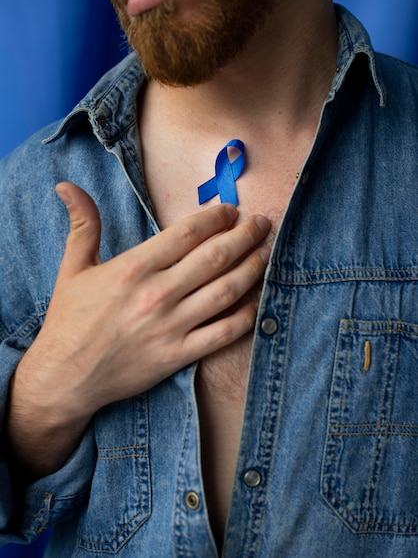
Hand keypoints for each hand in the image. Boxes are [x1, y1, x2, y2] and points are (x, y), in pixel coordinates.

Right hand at [14, 183, 270, 426]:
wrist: (64, 378)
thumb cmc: (69, 321)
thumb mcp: (72, 268)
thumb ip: (82, 224)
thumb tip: (66, 185)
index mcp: (133, 268)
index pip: (187, 233)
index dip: (216, 218)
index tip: (231, 210)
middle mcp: (156, 295)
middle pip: (215, 257)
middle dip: (244, 236)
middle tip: (261, 224)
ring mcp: (170, 327)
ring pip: (226, 292)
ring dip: (252, 269)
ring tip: (265, 253)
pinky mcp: (177, 356)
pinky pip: (223, 333)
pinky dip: (246, 316)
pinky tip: (256, 301)